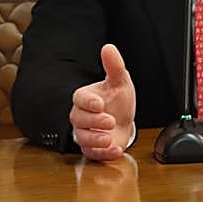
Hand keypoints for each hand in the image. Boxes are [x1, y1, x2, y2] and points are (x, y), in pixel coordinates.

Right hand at [69, 44, 135, 161]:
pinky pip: (92, 153)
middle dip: (94, 122)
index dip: (88, 102)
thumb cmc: (117, 100)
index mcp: (86, 98)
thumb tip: (109, 47)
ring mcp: (86, 133)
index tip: (100, 104)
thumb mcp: (120, 82)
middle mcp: (82, 116)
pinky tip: (115, 150)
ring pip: (83, 138)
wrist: (123, 121)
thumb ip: (114, 66)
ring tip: (109, 138)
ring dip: (96, 140)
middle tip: (110, 121)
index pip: (80, 98)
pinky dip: (103, 154)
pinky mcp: (92, 149)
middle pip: (79, 119)